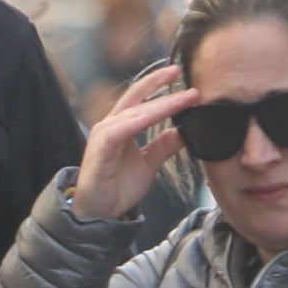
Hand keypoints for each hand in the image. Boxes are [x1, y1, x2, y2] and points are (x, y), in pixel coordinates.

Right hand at [69, 63, 201, 221]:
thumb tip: (185, 130)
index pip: (141, 97)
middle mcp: (111, 125)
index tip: (181, 74)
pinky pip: (119, 131)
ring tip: (181, 100)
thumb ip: (164, 145)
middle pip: (139, 99)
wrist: (99, 213)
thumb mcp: (149, 162)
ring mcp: (104, 135)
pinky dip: (137, 122)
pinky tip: (153, 116)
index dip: (159, 84)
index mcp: (122, 125)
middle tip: (188, 83)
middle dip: (163, 88)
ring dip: (159, 105)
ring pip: (134, 113)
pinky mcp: (100, 149)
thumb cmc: (118, 187)